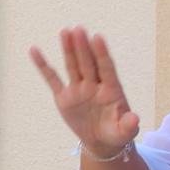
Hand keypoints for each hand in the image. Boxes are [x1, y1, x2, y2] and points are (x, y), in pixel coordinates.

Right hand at [29, 26, 143, 160]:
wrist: (102, 141)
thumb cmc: (117, 133)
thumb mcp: (125, 132)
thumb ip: (129, 125)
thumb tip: (134, 119)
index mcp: (111, 90)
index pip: (106, 68)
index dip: (102, 53)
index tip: (97, 37)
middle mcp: (94, 85)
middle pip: (88, 63)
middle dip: (83, 47)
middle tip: (79, 29)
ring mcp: (78, 89)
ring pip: (73, 66)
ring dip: (69, 49)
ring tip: (65, 31)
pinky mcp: (64, 97)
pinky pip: (52, 79)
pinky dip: (43, 66)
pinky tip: (34, 50)